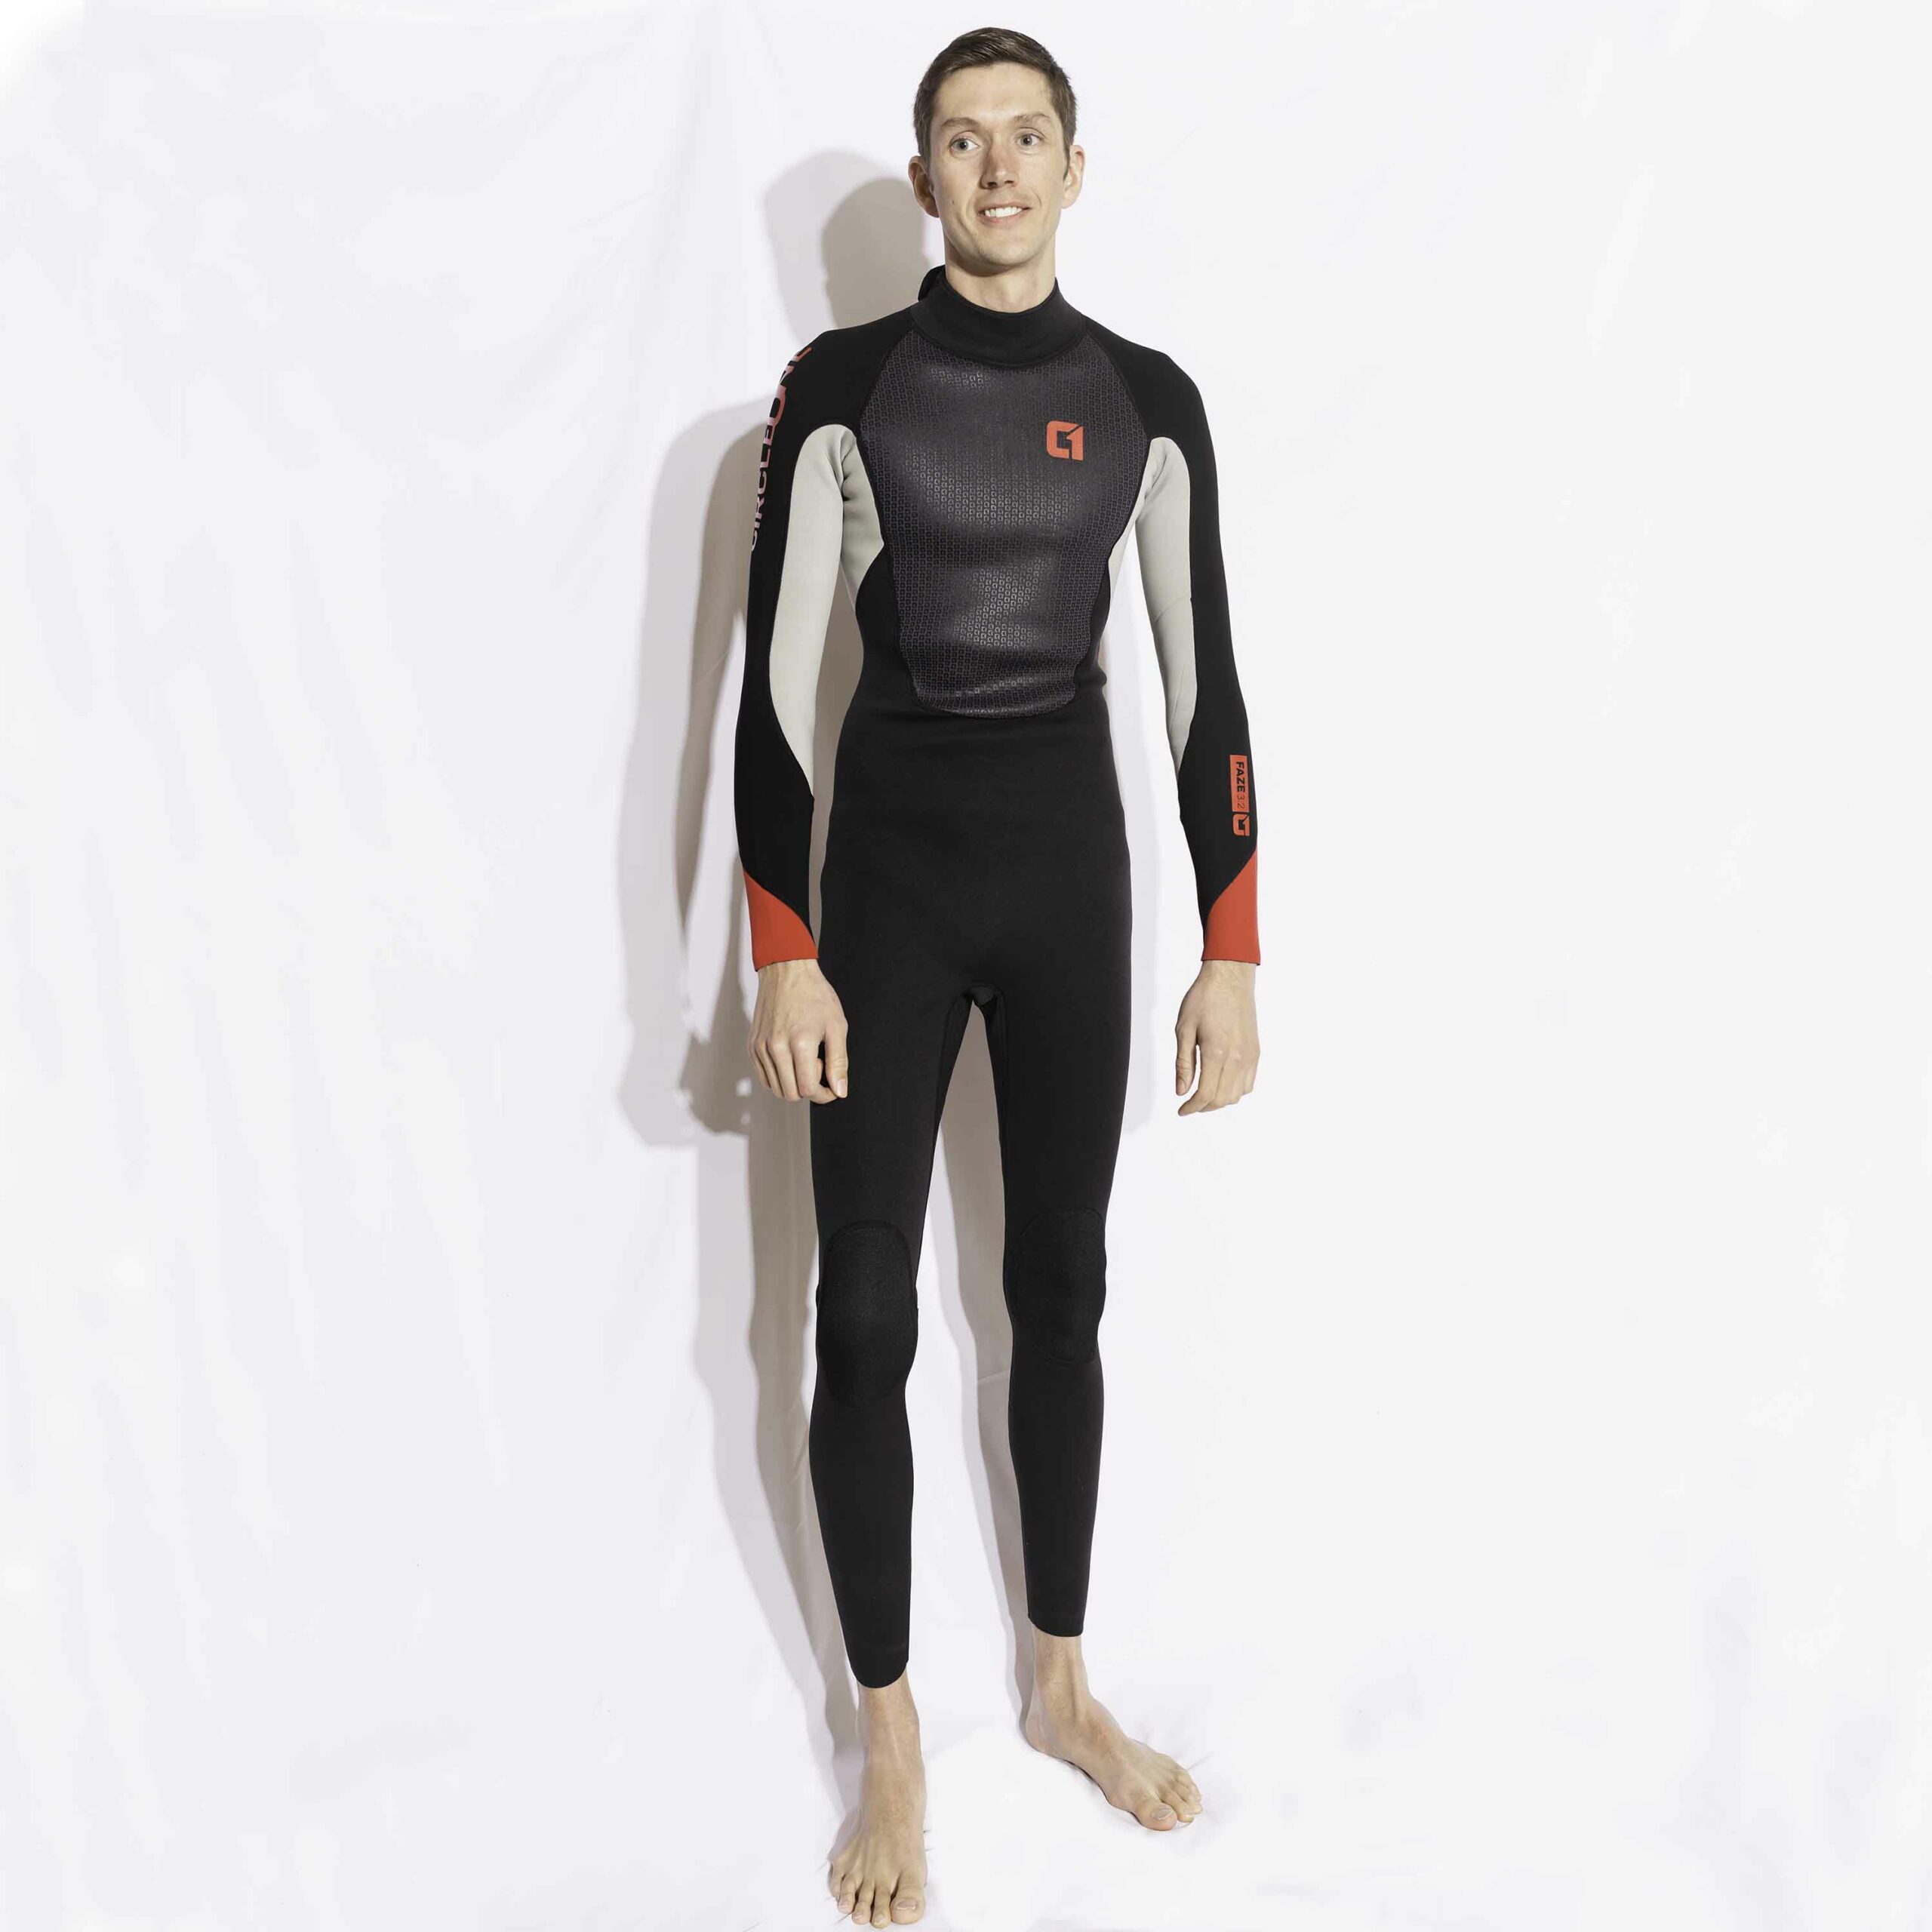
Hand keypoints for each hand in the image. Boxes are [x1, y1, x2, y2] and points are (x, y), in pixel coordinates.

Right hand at [749, 958, 848, 1101]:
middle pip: (790, 1094)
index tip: (831, 1088)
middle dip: (809, 1088)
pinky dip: (779, 1076)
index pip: (807, 1089)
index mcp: (799, 1044)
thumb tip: (839, 1090)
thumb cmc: (814, 994)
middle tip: (818, 1065)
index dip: (823, 1095)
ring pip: (776, 1088)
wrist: (787, 971)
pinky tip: (791, 1058)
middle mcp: (776, 1048)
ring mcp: (760, 1047)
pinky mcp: (752, 1045)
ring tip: (804, 1059)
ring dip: (793, 1082)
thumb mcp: (836, 1026)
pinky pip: (764, 1076)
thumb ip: (839, 1062)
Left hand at [1175, 959, 1258, 1114]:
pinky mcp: (1256, 1051)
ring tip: (1204, 1095)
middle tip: (1189, 1104)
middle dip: (1204, 1107)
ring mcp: (1250, 1055)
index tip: (1182, 1110)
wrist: (1230, 977)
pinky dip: (1236, 1091)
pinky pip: (1249, 1083)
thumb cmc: (1204, 998)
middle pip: (1223, 1099)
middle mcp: (1237, 1057)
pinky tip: (1222, 1083)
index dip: (1192, 1107)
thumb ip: (1184, 1063)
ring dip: (1220, 1100)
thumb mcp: (1184, 1028)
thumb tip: (1182, 1091)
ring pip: (1238, 1094)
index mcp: (1217, 1051)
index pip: (1206, 1094)